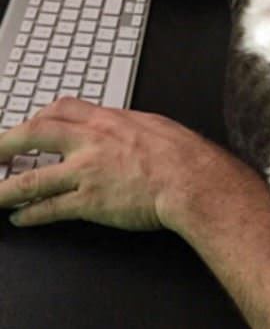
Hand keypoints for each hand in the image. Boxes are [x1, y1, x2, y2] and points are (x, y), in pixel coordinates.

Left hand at [0, 98, 233, 230]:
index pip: (60, 110)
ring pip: (32, 178)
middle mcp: (90, 142)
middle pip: (34, 134)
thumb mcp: (153, 126)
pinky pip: (51, 208)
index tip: (27, 126)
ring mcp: (86, 172)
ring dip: (5, 188)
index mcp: (107, 120)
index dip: (38, 117)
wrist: (193, 180)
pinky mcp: (90, 201)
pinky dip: (32, 214)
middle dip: (5, 144)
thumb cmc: (184, 155)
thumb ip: (129, 128)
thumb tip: (124, 130)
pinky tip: (20, 218)